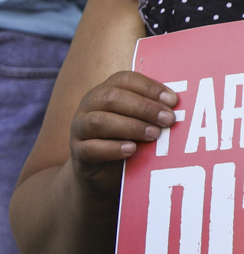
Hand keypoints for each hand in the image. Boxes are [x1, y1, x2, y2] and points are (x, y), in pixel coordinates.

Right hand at [67, 70, 178, 199]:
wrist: (102, 174)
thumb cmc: (126, 140)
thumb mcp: (139, 122)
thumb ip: (151, 112)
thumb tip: (176, 108)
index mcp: (105, 91)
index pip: (124, 80)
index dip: (149, 87)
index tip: (173, 101)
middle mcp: (89, 106)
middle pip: (111, 98)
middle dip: (144, 108)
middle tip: (169, 120)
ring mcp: (79, 129)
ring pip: (99, 121)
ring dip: (131, 126)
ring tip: (154, 135)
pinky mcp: (78, 152)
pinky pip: (91, 148)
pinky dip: (113, 148)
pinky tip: (132, 149)